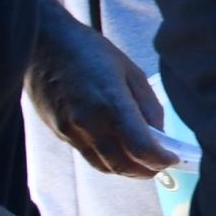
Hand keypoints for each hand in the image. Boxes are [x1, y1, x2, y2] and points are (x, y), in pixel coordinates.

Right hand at [29, 8, 177, 179]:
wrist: (42, 44)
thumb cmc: (90, 51)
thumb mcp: (130, 71)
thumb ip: (148, 106)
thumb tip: (160, 135)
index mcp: (111, 103)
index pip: (140, 148)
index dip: (160, 160)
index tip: (173, 159)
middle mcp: (88, 123)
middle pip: (122, 165)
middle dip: (146, 171)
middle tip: (161, 165)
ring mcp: (70, 131)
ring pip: (104, 165)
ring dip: (127, 170)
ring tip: (144, 162)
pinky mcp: (59, 133)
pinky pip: (88, 156)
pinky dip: (108, 160)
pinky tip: (120, 151)